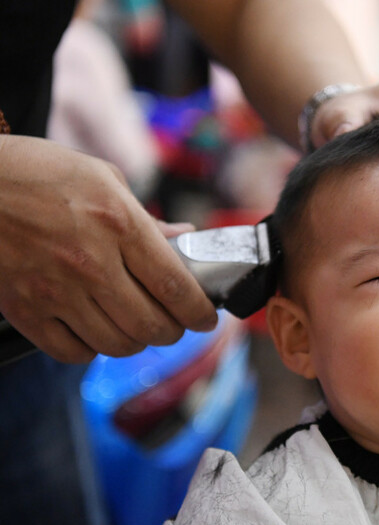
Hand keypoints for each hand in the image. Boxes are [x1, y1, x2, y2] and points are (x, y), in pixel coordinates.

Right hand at [0, 136, 217, 363]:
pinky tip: (94, 331)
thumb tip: (185, 239)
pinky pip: (73, 352)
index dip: (199, 312)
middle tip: (173, 324)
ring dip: (136, 342)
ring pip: (117, 344)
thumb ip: (146, 218)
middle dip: (172, 331)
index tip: (208, 319)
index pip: (175, 285)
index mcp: (118, 223)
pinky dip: (92, 349)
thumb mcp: (102, 178)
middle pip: (152, 324)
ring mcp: (55, 290)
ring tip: (136, 327)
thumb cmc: (37, 172)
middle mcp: (90, 261)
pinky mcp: (24, 309)